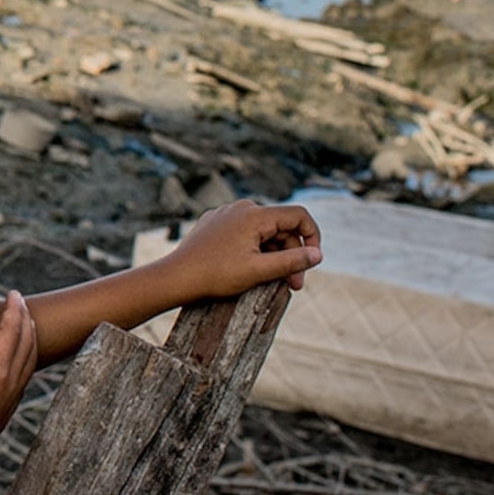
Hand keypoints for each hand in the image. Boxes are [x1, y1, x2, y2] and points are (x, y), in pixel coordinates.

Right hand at [0, 291, 36, 463]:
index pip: (10, 333)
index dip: (13, 311)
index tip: (12, 293)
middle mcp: (9, 383)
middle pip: (25, 342)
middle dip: (24, 318)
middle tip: (18, 299)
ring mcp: (11, 395)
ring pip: (30, 358)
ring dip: (29, 335)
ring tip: (25, 320)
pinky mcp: (8, 405)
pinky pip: (26, 372)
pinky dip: (28, 354)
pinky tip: (19, 356)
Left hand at [163, 199, 323, 296]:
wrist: (176, 277)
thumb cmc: (216, 274)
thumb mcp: (260, 270)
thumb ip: (292, 261)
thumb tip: (318, 255)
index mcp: (254, 214)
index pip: (299, 216)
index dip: (313, 237)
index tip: (313, 262)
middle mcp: (241, 208)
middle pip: (281, 227)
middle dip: (292, 255)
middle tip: (293, 286)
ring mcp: (226, 215)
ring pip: (263, 232)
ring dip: (275, 255)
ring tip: (275, 282)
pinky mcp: (215, 225)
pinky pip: (245, 234)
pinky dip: (256, 250)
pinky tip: (252, 270)